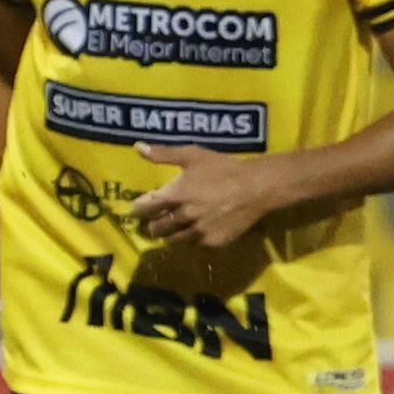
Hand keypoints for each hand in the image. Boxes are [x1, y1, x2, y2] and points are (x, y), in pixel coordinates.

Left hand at [130, 145, 306, 250]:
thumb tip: (138, 147)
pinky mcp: (213, 242)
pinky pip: (194, 245)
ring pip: (173, 240)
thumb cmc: (224, 168)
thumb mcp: (193, 155)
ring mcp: (198, 232)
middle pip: (157, 228)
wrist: (257, 187)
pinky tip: (193, 233)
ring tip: (171, 229)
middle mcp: (183, 217)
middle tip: (154, 221)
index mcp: (175, 196)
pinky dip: (191, 240)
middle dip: (153, 224)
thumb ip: (164, 153)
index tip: (136, 210)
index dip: (138, 210)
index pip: (144, 209)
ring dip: (169, 235)